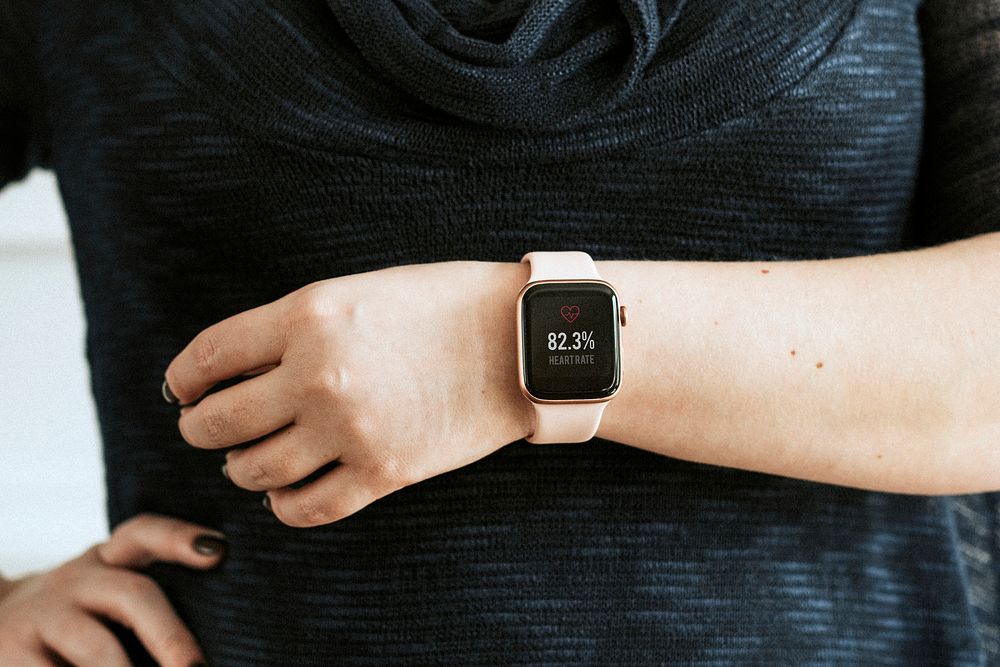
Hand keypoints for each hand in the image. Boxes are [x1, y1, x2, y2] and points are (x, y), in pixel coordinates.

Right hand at [0, 512, 225, 665]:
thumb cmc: (75, 620)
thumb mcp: (104, 597)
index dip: (179, 538)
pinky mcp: (11, 652)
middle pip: (134, 595)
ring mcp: (42, 615)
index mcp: (108, 560)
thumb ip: (147, 609)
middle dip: (171, 636)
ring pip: (96, 647)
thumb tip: (199, 654)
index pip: (145, 533)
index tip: (218, 549)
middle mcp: (77, 579)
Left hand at [164, 260, 533, 527]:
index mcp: (308, 316)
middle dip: (200, 428)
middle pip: (216, 422)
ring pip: (253, 470)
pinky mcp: (384, 473)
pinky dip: (283, 505)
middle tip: (207, 428)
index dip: (182, 380)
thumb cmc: (443, 304)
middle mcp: (318, 375)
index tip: (183, 391)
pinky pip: (306, 508)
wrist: (521, 341)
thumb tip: (236, 369)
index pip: (206, 358)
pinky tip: (287, 491)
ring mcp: (351, 429)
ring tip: (248, 460)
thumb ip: (294, 328)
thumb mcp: (358, 293)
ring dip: (239, 469)